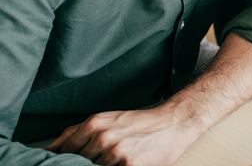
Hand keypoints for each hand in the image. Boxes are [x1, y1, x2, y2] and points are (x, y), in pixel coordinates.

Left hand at [46, 105, 201, 165]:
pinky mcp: (129, 165)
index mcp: (94, 124)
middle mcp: (103, 137)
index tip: (74, 162)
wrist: (174, 123)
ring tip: (117, 160)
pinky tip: (124, 163)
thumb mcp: (107, 119)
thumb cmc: (139, 123)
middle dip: (86, 164)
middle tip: (104, 158)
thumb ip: (75, 132)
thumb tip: (49, 149)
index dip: (68, 160)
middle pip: (79, 163)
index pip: (67, 152)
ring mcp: (116, 153)